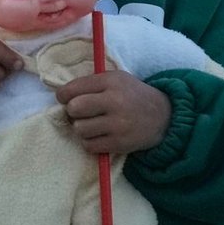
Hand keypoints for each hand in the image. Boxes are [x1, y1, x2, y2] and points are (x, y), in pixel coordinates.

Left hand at [55, 71, 170, 155]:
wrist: (162, 116)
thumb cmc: (132, 95)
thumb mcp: (115, 79)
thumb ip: (90, 84)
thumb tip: (61, 96)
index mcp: (111, 81)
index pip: (73, 89)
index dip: (63, 95)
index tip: (65, 99)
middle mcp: (115, 101)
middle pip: (74, 109)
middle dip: (72, 112)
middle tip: (81, 113)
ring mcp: (118, 124)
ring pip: (80, 129)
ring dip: (81, 128)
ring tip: (93, 124)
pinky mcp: (119, 143)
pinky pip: (89, 145)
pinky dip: (89, 142)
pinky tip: (99, 135)